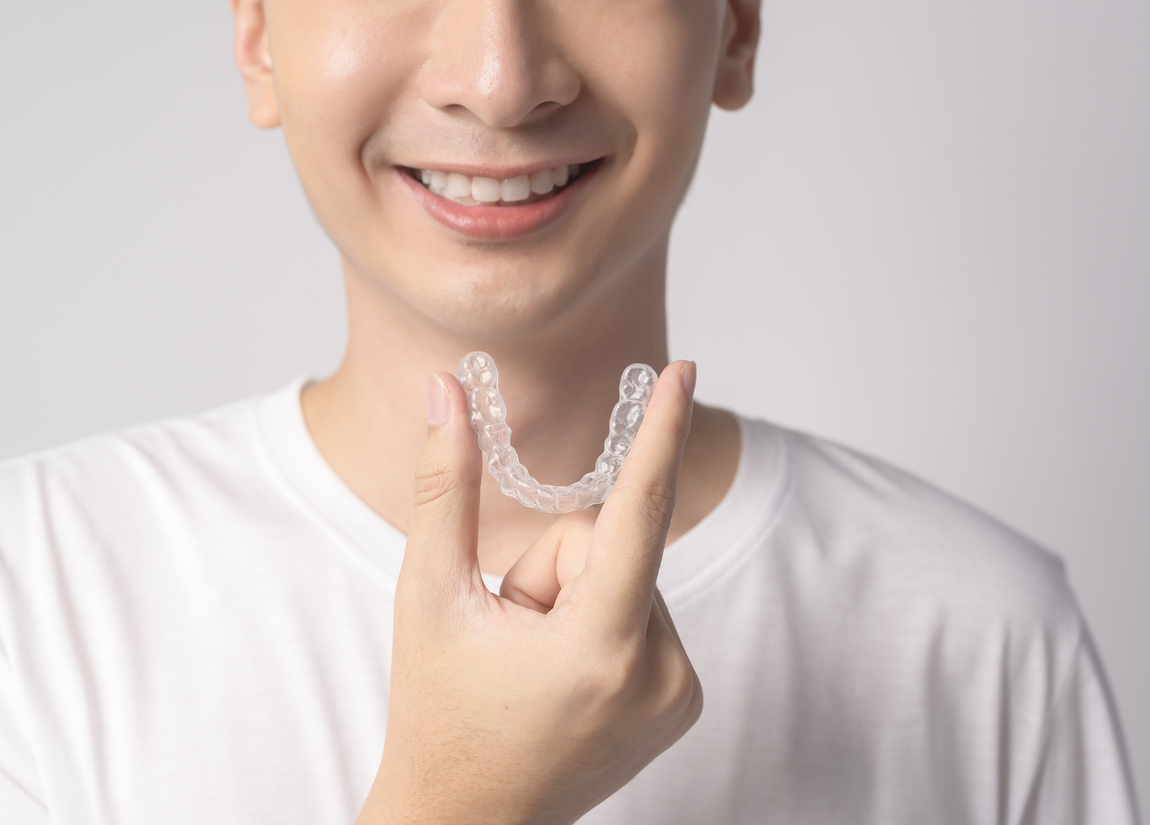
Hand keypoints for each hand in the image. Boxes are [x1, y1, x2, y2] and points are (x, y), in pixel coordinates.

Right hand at [357, 361, 701, 824]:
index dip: (660, 431)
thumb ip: (444, 486)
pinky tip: (564, 672)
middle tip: (511, 630)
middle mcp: (658, 672)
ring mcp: (678, 692)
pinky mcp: (683, 701)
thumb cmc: (437, 712)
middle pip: (612, 542)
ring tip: (534, 659)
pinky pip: (645, 611)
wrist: (465, 822)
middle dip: (554, 564)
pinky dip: (602, 621)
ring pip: (629, 575)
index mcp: (598, 646)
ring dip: (576, 596)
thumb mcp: (428, 595)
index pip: (639, 511)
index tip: (685, 371)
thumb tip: (446, 393)